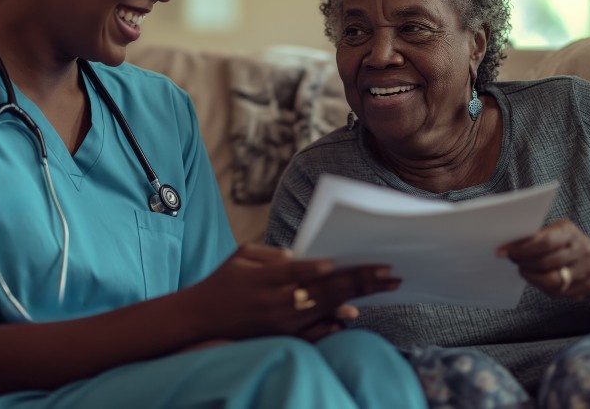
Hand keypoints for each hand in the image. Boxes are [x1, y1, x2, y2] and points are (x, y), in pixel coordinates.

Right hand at [189, 244, 399, 340]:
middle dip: (360, 279)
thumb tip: (304, 257)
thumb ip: (273, 254)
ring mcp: (282, 322)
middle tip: (389, 272)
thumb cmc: (223, 280)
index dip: (327, 267)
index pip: (304, 271)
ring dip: (358, 296)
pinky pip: (314, 331)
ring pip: (327, 307)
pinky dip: (334, 322)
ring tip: (384, 286)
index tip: (351, 261)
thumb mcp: (242, 255)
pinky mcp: (282, 335)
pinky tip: (353, 315)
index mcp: (267, 278)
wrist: (200, 319)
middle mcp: (277, 301)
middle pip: (326, 289)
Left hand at [497, 219, 589, 299]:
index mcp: (570, 233)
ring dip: (532, 277)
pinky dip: (543, 287)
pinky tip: (536, 280)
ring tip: (523, 271)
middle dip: (524, 263)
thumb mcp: (557, 231)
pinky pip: (559, 292)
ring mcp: (585, 271)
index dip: (522, 248)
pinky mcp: (585, 287)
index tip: (505, 251)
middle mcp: (581, 251)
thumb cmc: (570, 244)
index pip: (544, 242)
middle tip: (513, 261)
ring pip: (552, 281)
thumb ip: (537, 236)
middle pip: (546, 262)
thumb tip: (508, 243)